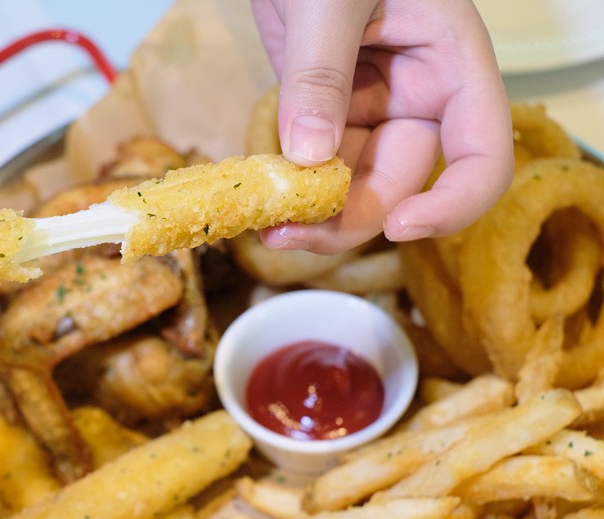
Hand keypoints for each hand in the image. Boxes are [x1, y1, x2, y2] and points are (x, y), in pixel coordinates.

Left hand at [250, 0, 513, 252]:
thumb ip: (321, 72)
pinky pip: (315, 161)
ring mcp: (369, 101)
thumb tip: (311, 157)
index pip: (481, 153)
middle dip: (351, 218)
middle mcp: (416, 92)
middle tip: (289, 235)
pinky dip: (290, 185)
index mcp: (449, 61)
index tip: (401, 228)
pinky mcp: (324, 105)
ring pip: (353, 182)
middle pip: (401, 183)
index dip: (453, 204)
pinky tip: (260, 198)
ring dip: (312, 213)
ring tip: (264, 224)